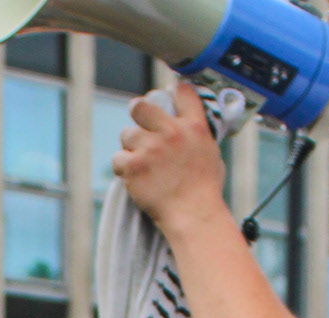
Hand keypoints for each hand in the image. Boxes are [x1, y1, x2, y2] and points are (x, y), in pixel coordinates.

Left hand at [115, 81, 226, 236]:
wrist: (194, 215)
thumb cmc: (205, 191)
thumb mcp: (210, 153)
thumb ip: (196, 135)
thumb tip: (187, 126)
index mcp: (194, 126)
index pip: (182, 91)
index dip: (173, 91)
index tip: (167, 98)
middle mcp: (171, 132)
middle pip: (141, 106)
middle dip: (137, 112)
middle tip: (139, 127)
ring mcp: (151, 148)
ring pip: (127, 134)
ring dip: (130, 148)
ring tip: (141, 164)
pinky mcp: (134, 166)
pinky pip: (118, 159)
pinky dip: (123, 168)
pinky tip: (133, 178)